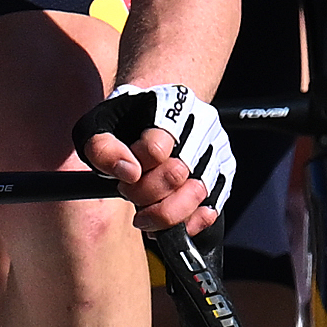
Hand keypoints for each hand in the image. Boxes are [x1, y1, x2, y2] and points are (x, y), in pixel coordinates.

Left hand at [78, 81, 234, 236]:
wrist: (156, 107)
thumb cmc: (127, 118)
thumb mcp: (100, 124)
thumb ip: (102, 147)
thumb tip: (128, 173)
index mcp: (170, 105)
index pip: (155, 150)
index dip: (133, 171)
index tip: (123, 177)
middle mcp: (200, 123)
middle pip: (177, 175)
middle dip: (146, 194)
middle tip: (131, 193)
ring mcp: (216, 147)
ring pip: (198, 194)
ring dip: (166, 212)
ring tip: (147, 211)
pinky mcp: (225, 169)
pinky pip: (214, 206)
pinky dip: (190, 221)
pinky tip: (171, 221)